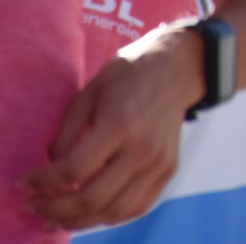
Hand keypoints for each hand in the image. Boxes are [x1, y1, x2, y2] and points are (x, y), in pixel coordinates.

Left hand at [24, 26, 203, 230]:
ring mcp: (159, 163)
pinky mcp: (168, 170)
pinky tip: (90, 213)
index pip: (73, 170)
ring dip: (80, 221)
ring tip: (57, 218)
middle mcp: (143, 149)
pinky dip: (109, 217)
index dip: (41, 183)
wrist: (177, 70)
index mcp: (120, 125)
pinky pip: (137, 207)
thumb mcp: (87, 95)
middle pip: (92, 198)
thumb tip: (51, 170)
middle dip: (54, 209)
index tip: (23, 184)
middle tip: (34, 207)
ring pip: (114, 211)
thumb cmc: (127, 77)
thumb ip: (66, 134)